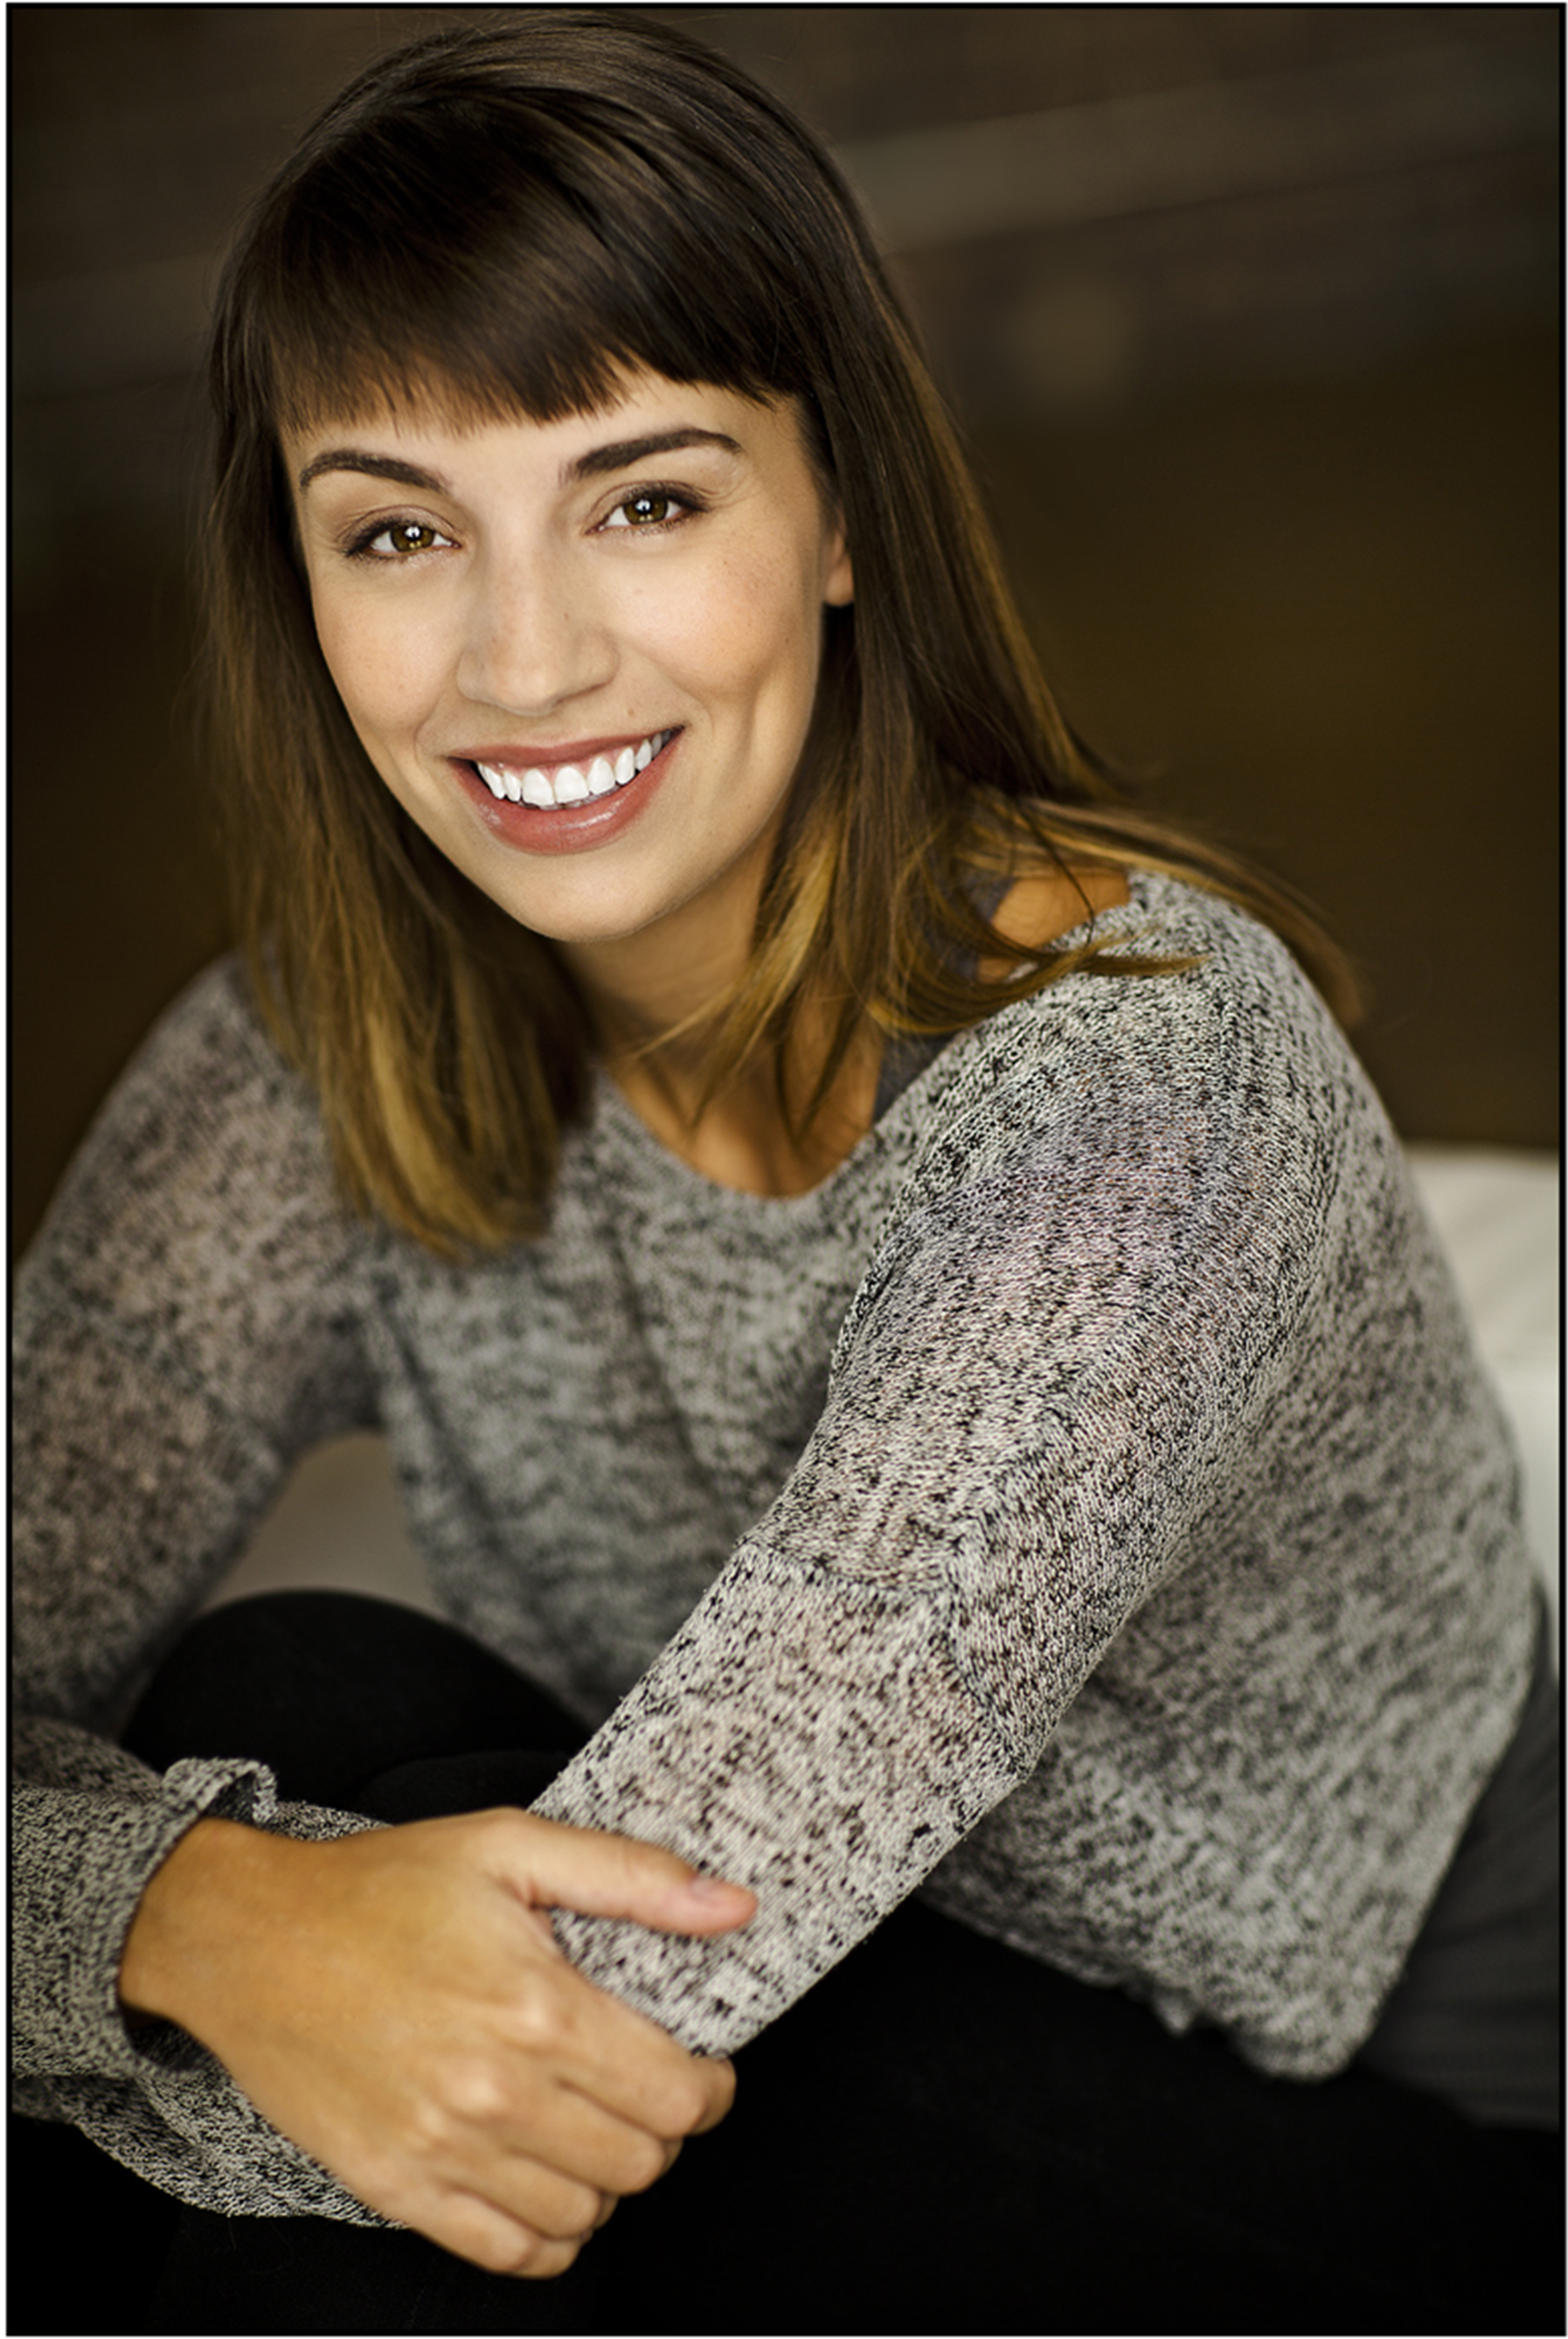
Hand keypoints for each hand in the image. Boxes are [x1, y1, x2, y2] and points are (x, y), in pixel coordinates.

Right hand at [119, 1809, 754, 2274]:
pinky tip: (544, 2176)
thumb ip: (632, 1876)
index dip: (710, 2085)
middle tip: (646, 2087)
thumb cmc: (380, 1888)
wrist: (250, 1941)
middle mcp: (495, 2091)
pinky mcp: (398, 2188)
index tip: (700, 2065)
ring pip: (584, 2214)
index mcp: (536, 2005)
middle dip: (665, 2127)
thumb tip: (732, 1905)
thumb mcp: (510, 1845)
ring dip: (609, 2176)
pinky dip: (547, 2231)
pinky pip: (509, 2253)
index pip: (676, 2094)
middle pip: (641, 2160)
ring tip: (592, 2124)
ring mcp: (443, 2151)